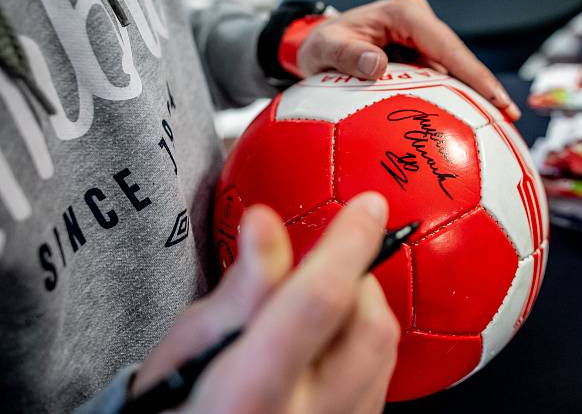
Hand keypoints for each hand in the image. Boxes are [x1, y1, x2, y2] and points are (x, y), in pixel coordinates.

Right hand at [130, 192, 398, 413]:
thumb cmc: (180, 398)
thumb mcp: (191, 344)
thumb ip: (240, 288)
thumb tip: (266, 221)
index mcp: (247, 392)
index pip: (315, 304)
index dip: (347, 246)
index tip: (367, 206)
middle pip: (367, 326)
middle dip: (356, 278)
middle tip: (318, 269)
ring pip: (382, 348)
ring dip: (361, 308)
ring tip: (318, 307)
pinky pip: (382, 374)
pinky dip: (363, 341)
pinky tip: (329, 341)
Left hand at [296, 0, 520, 119]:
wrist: (316, 45)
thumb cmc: (320, 45)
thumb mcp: (326, 49)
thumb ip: (347, 56)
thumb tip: (377, 66)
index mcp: (404, 12)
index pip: (445, 44)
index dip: (472, 72)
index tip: (495, 97)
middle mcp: (419, 21)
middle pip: (458, 56)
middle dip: (484, 86)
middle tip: (509, 117)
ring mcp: (421, 37)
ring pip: (454, 68)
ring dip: (475, 94)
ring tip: (499, 123)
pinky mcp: (420, 53)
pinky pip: (442, 77)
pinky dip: (457, 97)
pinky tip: (473, 122)